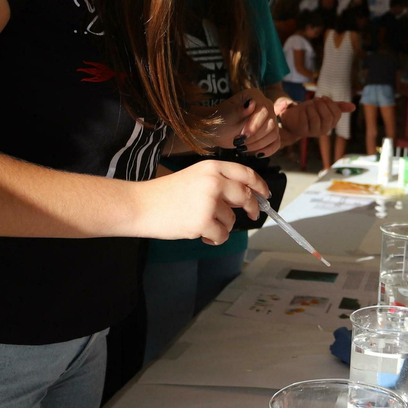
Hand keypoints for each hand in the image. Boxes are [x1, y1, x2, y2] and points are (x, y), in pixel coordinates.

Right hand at [136, 160, 266, 243]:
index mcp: (212, 168)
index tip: (265, 194)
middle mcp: (214, 182)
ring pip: (232, 220)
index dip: (260, 185)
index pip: (246, 173)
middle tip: (252, 215)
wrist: (141, 205)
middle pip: (246, 197)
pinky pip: (222, 235)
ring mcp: (209, 202)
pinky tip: (200, 234)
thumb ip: (219, 183)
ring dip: (222, 226)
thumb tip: (243, 199)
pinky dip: (214, 239)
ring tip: (202, 224)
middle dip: (252, 208)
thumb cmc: (165, 194)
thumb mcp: (195, 177)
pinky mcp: (203, 222)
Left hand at [219, 88, 282, 156]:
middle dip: (255, 137)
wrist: (218, 131)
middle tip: (238, 142)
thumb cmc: (220, 121)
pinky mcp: (270, 133)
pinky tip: (256, 154)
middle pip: (271, 124)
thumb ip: (239, 109)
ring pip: (274, 134)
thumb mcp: (226, 116)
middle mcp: (266, 106)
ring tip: (242, 147)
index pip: (264, 110)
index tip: (242, 136)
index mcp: (255, 96)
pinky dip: (267, 150)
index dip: (255, 125)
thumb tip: (252, 103)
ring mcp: (269, 119)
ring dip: (258, 144)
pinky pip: (276, 142)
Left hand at [277, 97, 355, 144]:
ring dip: (312, 108)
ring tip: (309, 104)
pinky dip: (304, 111)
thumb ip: (338, 106)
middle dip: (321, 105)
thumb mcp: (324, 106)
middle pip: (328, 117)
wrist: (293, 117)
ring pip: (316, 119)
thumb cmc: (310, 111)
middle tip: (315, 99)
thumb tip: (354, 107)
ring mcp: (313, 132)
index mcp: (331, 124)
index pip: (336, 114)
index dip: (330, 103)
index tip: (323, 97)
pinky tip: (303, 109)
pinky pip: (305, 120)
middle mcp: (323, 130)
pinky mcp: (302, 130)